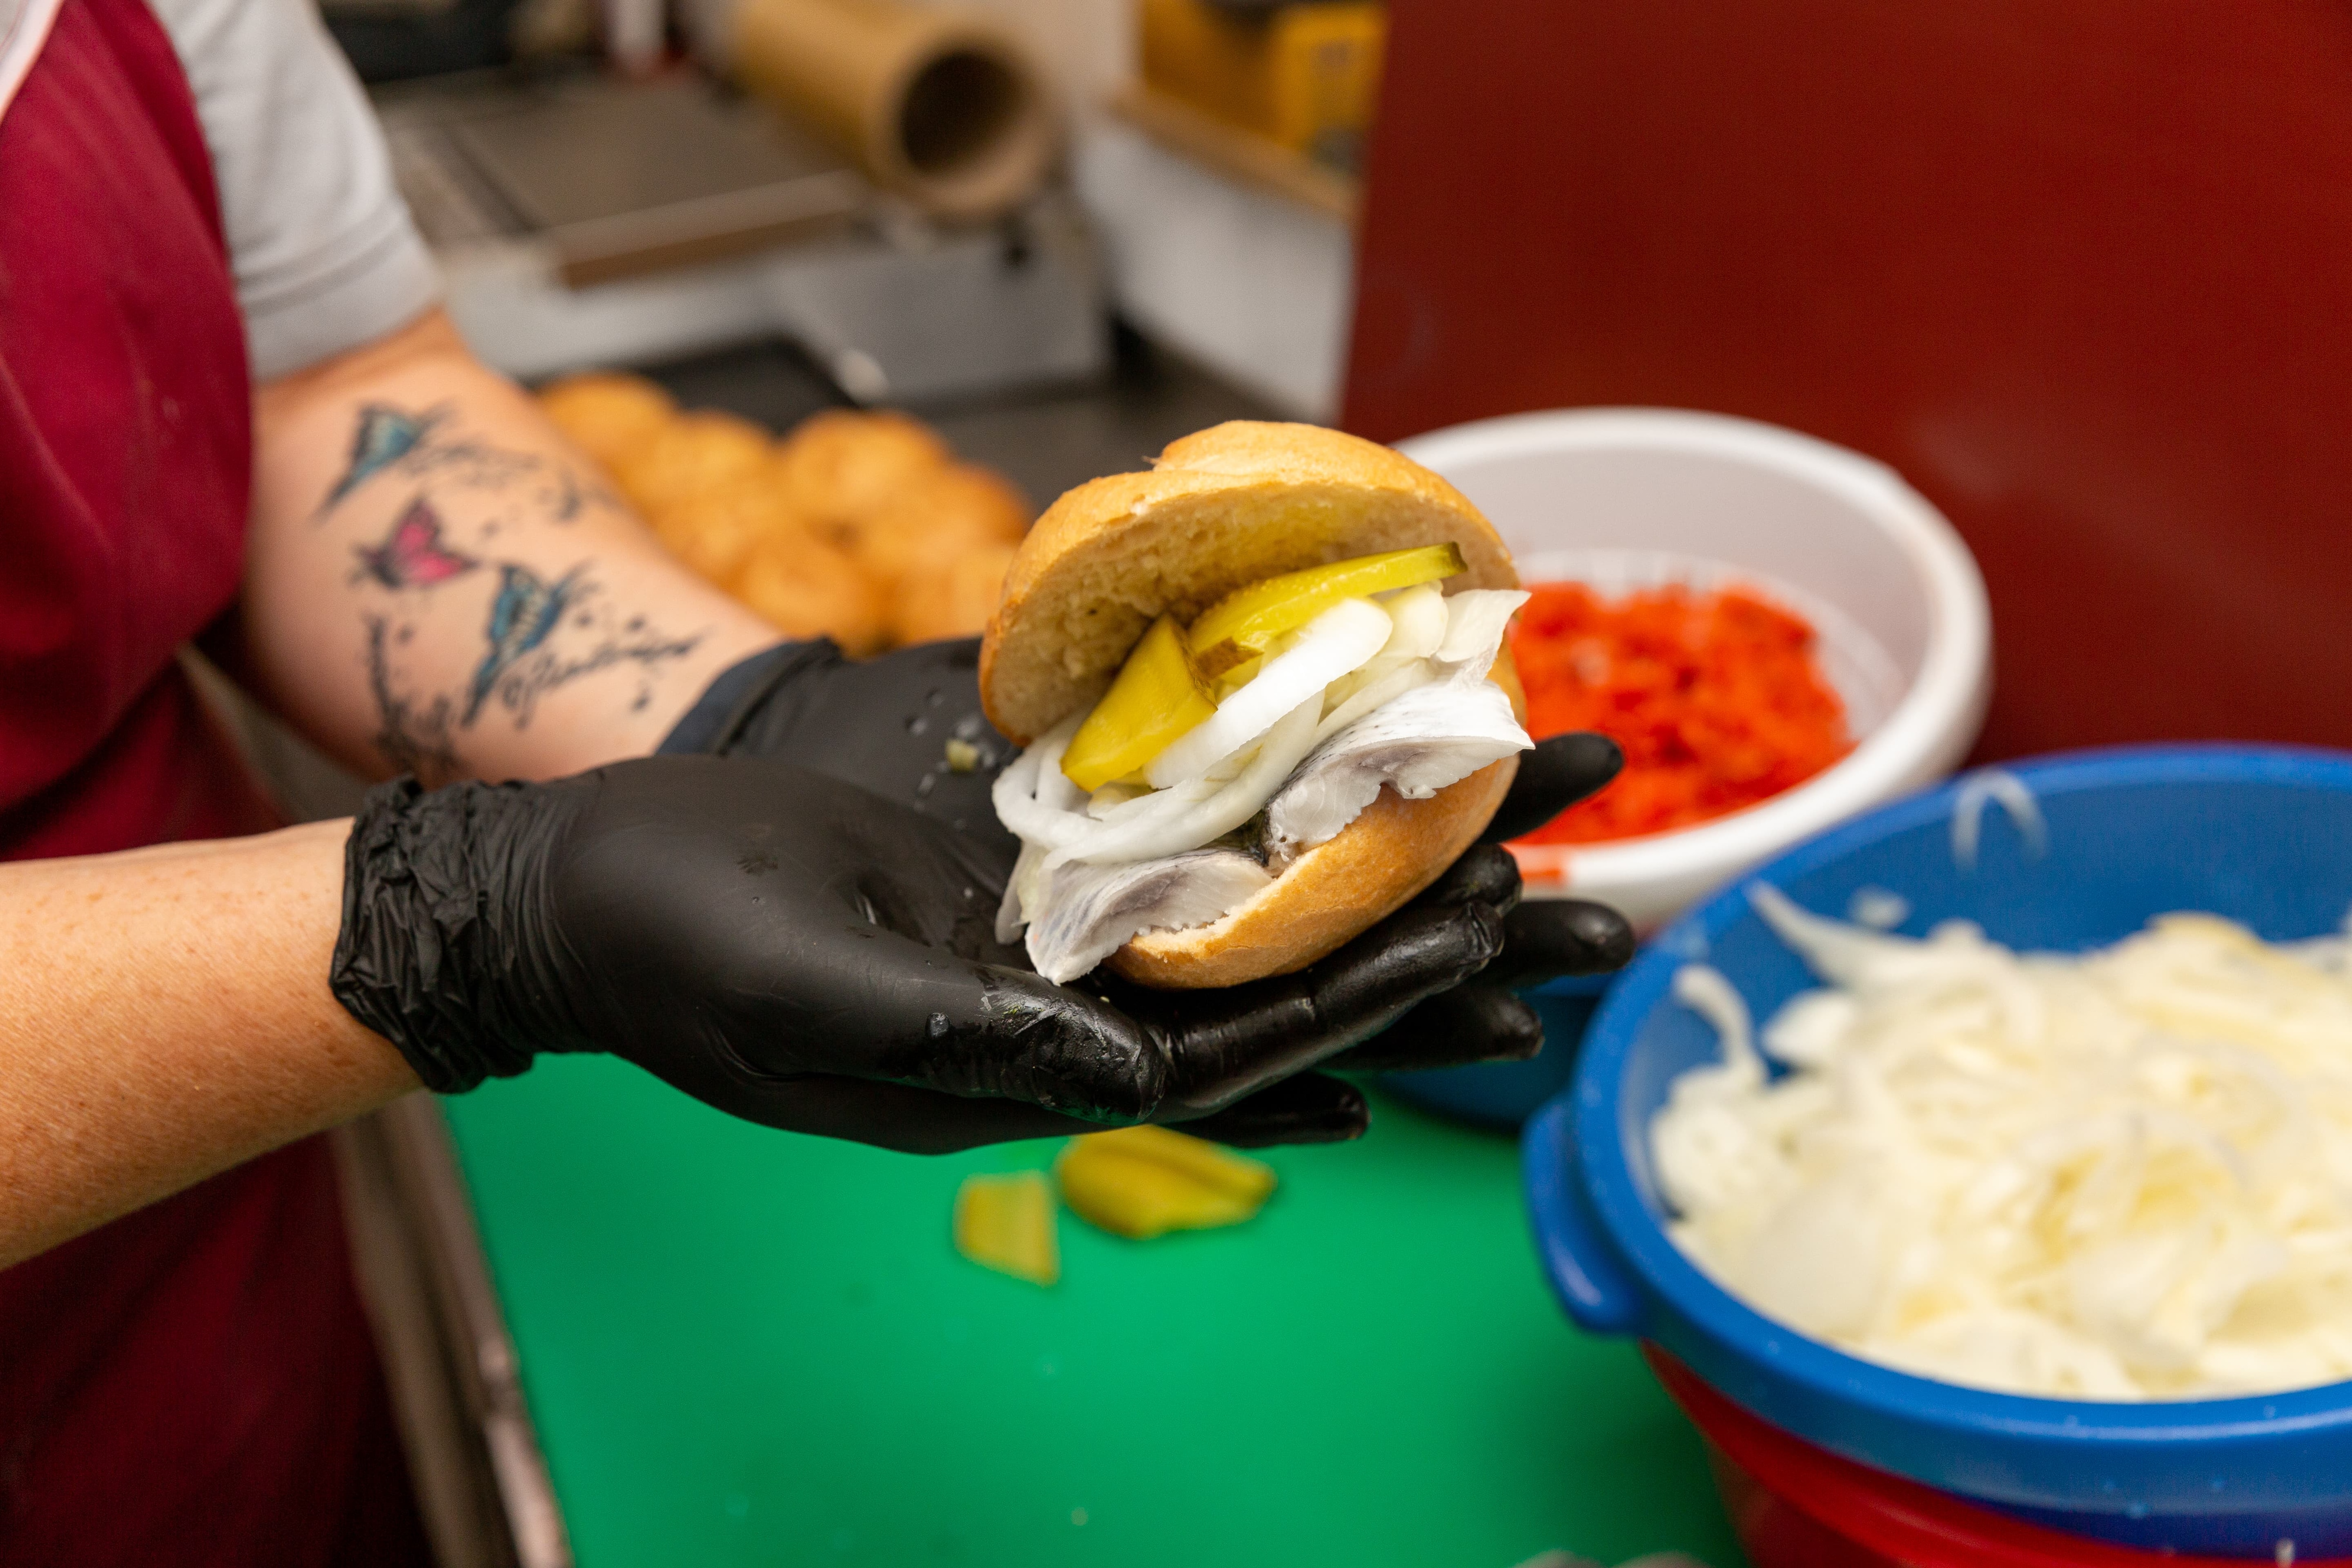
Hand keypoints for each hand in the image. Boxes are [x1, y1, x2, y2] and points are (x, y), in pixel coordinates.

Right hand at [330, 756, 1519, 1151]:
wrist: (588, 886)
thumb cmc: (675, 946)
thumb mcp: (807, 998)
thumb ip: (971, 1046)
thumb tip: (1134, 1088)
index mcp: (1024, 1075)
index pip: (1237, 1050)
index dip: (1369, 997)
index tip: (1489, 935)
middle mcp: (1057, 1021)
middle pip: (1274, 985)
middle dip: (1421, 943)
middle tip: (1570, 894)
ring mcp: (1040, 946)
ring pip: (1239, 912)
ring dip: (1365, 875)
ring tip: (1503, 831)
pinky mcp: (1014, 874)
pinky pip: (1165, 854)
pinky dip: (1257, 831)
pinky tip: (1343, 811)